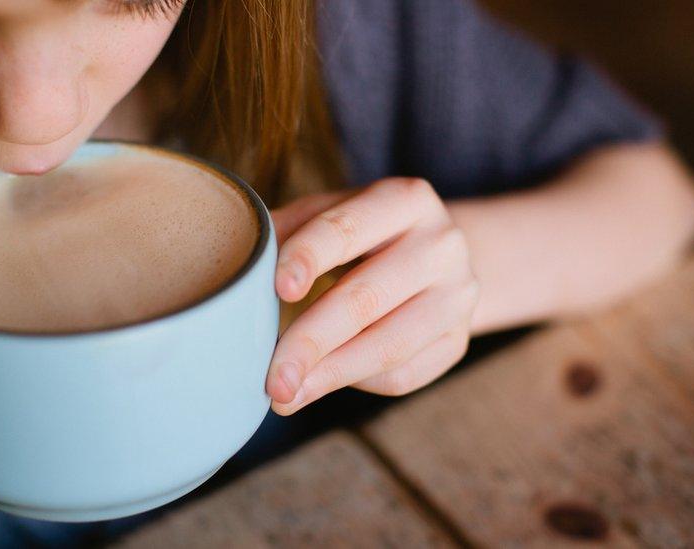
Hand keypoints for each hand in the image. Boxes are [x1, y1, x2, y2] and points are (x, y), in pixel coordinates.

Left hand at [267, 178, 478, 414]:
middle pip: (368, 298)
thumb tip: (234, 276)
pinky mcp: (459, 340)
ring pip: (389, 346)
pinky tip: (323, 382)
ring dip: (330, 376)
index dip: (309, 258)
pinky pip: (403, 374)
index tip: (278, 290)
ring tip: (285, 396)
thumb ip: (287, 235)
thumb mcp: (329, 215)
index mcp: (405, 199)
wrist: (435, 256)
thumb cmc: (361, 236)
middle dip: (311, 342)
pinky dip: (357, 383)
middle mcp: (442, 243)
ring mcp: (458, 295)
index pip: (348, 229)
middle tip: (271, 378)